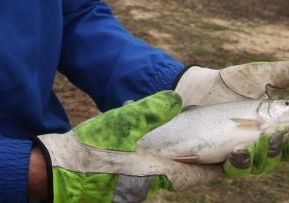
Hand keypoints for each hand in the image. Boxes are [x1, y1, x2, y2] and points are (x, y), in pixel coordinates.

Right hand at [35, 91, 221, 201]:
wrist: (56, 171)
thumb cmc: (89, 149)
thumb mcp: (120, 124)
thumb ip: (149, 111)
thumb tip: (176, 99)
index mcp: (155, 173)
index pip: (197, 174)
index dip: (216, 167)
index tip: (232, 157)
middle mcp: (149, 185)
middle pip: (185, 177)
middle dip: (200, 165)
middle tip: (213, 149)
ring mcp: (134, 188)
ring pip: (167, 176)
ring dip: (180, 163)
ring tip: (188, 146)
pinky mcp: (121, 186)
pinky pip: (149, 175)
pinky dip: (159, 162)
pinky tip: (152, 147)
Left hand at [175, 59, 288, 178]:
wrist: (190, 90)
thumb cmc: (228, 85)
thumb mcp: (259, 76)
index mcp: (278, 128)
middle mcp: (263, 147)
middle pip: (287, 155)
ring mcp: (242, 158)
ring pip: (263, 165)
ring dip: (269, 154)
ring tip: (268, 138)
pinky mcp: (219, 165)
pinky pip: (234, 170)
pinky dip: (241, 162)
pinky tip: (240, 150)